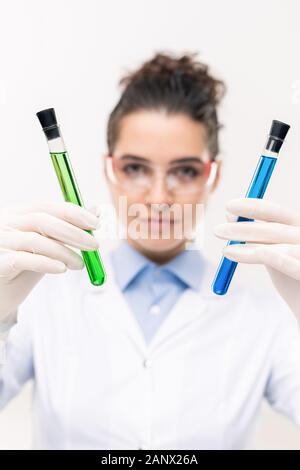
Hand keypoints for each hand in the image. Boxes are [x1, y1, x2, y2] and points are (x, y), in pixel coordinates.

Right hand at [0, 201, 99, 322]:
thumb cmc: (21, 269)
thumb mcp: (46, 247)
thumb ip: (67, 230)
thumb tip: (96, 211)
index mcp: (17, 214)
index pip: (47, 207)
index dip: (73, 213)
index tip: (95, 223)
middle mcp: (6, 224)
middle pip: (42, 220)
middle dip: (73, 232)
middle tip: (94, 245)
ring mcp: (0, 242)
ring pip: (35, 240)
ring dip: (64, 252)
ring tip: (80, 265)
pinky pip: (23, 260)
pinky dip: (46, 263)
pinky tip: (61, 269)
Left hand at [214, 198, 299, 324]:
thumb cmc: (294, 284)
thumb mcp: (274, 255)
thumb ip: (256, 236)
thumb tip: (230, 214)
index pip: (279, 214)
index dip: (254, 208)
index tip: (229, 206)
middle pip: (276, 229)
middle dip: (244, 228)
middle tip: (217, 230)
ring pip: (280, 247)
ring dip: (248, 246)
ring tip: (225, 251)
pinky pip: (287, 264)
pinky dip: (264, 256)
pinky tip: (242, 254)